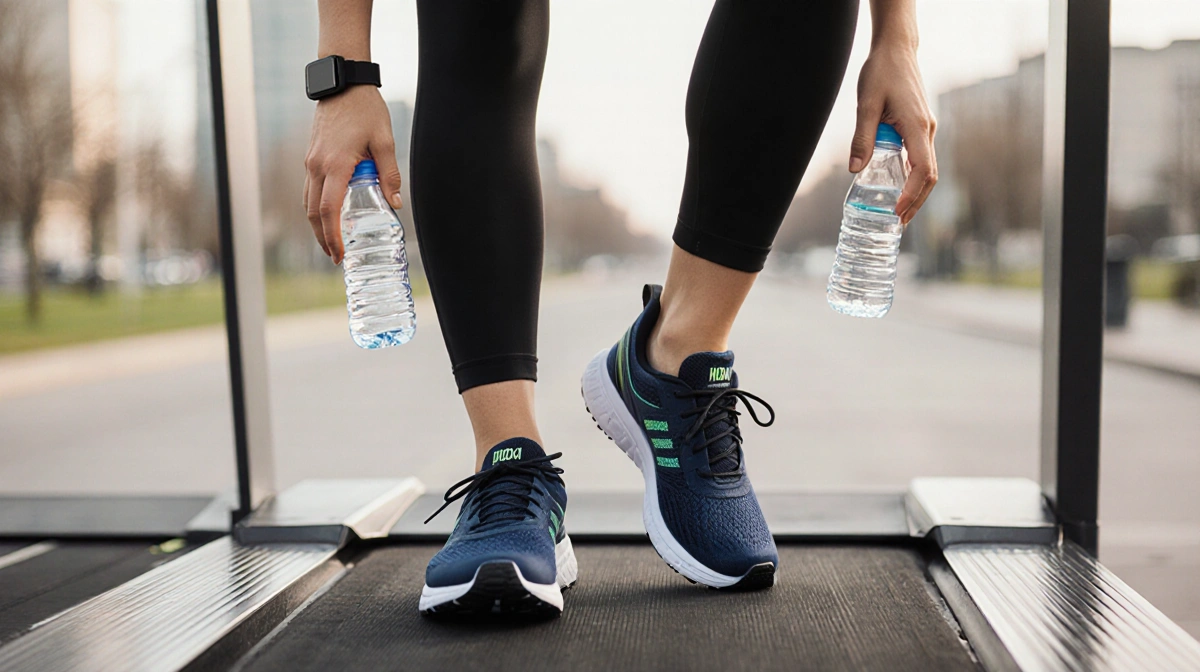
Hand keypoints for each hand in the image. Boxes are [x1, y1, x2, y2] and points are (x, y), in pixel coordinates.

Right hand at [303, 85, 402, 262]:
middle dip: (322, 238)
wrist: (343, 84)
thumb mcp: (384, 141)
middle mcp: (317, 166)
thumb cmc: (365, 110)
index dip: (332, 236)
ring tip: (331, 242)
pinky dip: (316, 207)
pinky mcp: (311, 156)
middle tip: (336, 257)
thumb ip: (389, 174)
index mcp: (335, 165)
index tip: (339, 254)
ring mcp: (310, 161)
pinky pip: (309, 189)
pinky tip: (328, 215)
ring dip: (317, 225)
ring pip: (308, 202)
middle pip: (313, 212)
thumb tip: (396, 203)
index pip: (328, 210)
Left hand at [849, 42, 936, 225]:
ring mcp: (926, 128)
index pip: (923, 170)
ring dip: (916, 192)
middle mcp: (927, 130)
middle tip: (900, 222)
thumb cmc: (881, 72)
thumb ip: (861, 137)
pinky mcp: (920, 126)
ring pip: (927, 168)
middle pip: (930, 176)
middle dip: (917, 201)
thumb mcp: (865, 104)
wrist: (896, 50)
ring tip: (899, 212)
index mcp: (917, 127)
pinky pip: (921, 157)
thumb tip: (855, 170)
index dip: (912, 195)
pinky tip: (899, 188)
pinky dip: (913, 177)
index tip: (898, 212)